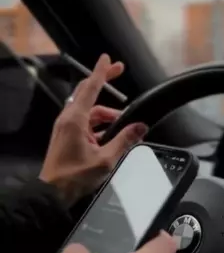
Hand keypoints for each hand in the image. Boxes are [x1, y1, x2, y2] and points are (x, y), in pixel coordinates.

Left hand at [39, 54, 147, 205]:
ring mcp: (67, 127)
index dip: (101, 72)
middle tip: (120, 73)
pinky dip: (100, 125)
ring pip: (90, 111)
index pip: (90, 88)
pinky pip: (87, 123)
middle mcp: (69, 119)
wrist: (53, 193)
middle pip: (88, 94)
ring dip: (108, 114)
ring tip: (126, 124)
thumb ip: (124, 140)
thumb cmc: (76, 176)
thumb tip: (142, 126)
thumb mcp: (105, 159)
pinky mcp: (68, 136)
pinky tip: (113, 135)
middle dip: (104, 83)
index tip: (108, 59)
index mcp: (75, 120)